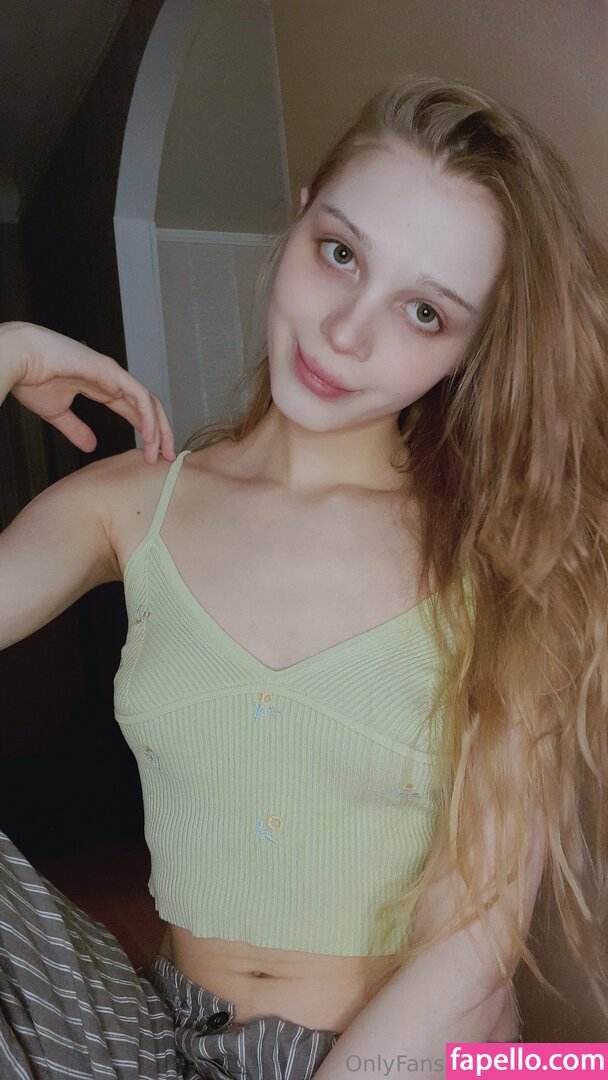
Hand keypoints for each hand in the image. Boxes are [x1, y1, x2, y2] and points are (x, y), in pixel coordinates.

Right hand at [1, 322, 174, 463]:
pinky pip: (139, 396)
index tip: (152, 455)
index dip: (147, 433)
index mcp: (102, 387)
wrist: (18, 359)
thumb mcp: (58, 413)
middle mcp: (113, 379)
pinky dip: (148, 417)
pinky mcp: (111, 371)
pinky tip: (150, 436)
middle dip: (161, 433)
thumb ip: (76, 429)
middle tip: (166, 458)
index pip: (135, 411)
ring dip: (158, 429)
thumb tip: (91, 446)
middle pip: (148, 407)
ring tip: (158, 452)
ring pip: (149, 402)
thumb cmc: (31, 379)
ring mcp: (114, 374)